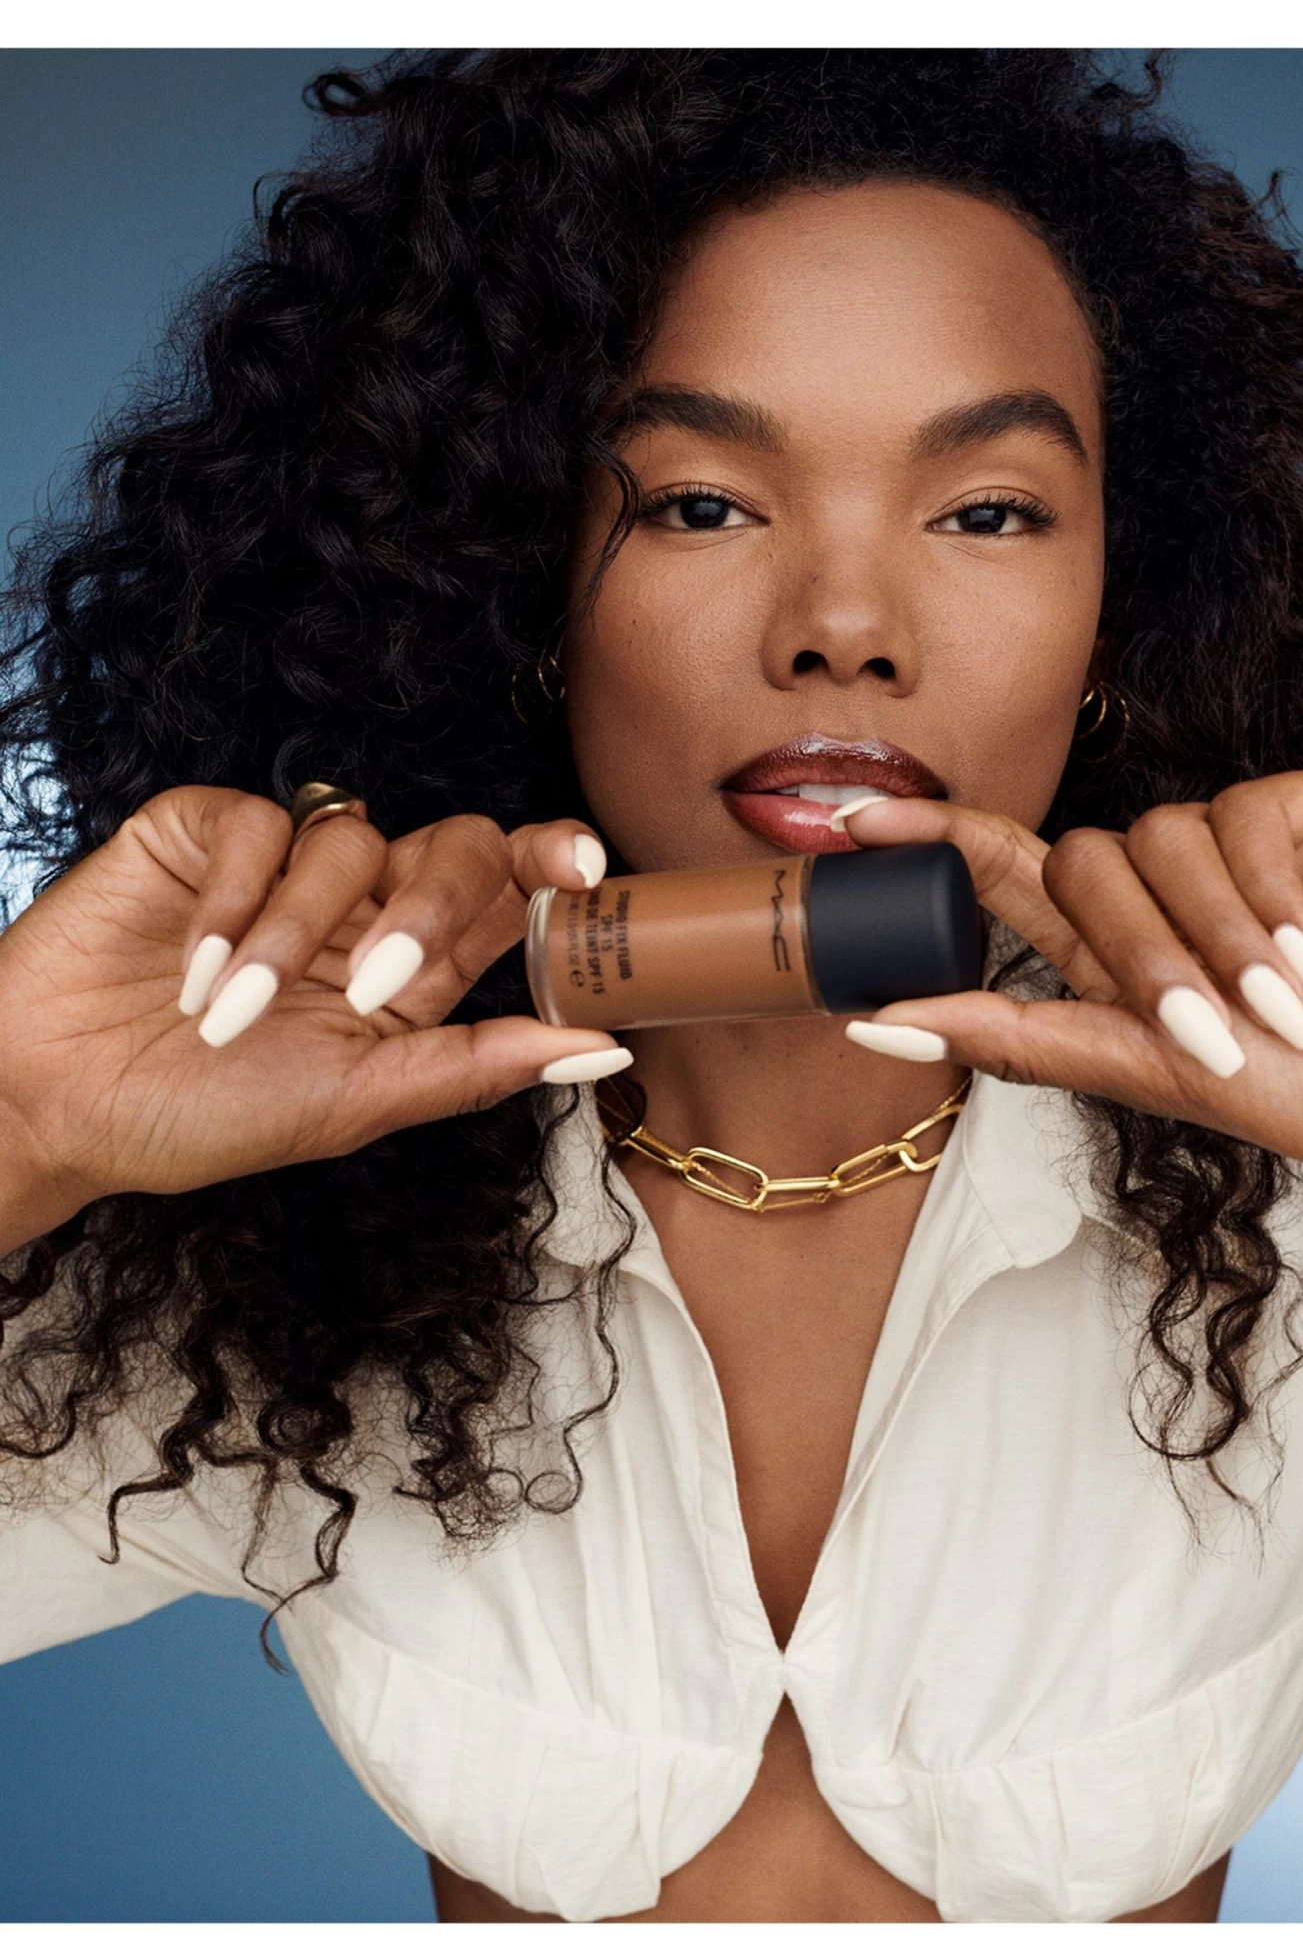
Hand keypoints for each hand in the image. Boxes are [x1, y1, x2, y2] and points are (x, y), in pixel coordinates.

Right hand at [0, 785, 628, 1219]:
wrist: (56, 1107)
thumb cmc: (200, 1118)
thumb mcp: (354, 1104)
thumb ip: (474, 1067)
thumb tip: (603, 1046)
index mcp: (411, 970)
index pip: (504, 895)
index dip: (551, 865)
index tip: (585, 867)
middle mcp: (359, 907)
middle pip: (450, 845)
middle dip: (430, 903)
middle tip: (379, 977)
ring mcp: (283, 863)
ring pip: (350, 838)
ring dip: (295, 938)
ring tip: (231, 1017)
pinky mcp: (204, 831)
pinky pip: (257, 827)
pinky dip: (232, 905)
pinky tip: (193, 972)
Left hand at [837, 770, 1302, 1210]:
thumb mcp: (1154, 1074)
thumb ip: (1022, 1039)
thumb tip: (880, 1022)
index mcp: (1119, 953)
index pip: (1004, 876)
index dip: (929, 843)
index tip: (848, 825)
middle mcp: (1164, 891)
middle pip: (1075, 860)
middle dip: (1135, 954)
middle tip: (1206, 1034)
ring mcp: (1234, 844)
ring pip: (1153, 842)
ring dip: (1215, 945)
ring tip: (1285, 1011)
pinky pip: (1238, 820)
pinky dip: (1271, 902)